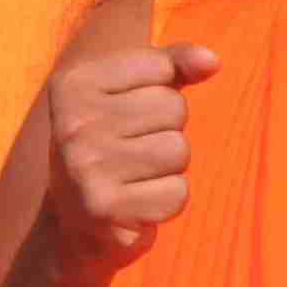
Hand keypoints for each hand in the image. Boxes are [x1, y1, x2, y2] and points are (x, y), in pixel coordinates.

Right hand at [47, 40, 220, 265]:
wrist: (75, 224)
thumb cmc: (113, 145)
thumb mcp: (132, 92)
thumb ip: (171, 64)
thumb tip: (212, 61)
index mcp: (73, 84)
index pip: (161, 67)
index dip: (160, 93)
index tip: (127, 116)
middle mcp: (73, 123)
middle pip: (174, 109)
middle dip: (167, 132)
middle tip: (132, 153)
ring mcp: (86, 167)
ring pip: (178, 150)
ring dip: (170, 168)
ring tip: (136, 178)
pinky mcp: (106, 209)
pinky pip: (177, 193)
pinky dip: (167, 201)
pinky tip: (137, 204)